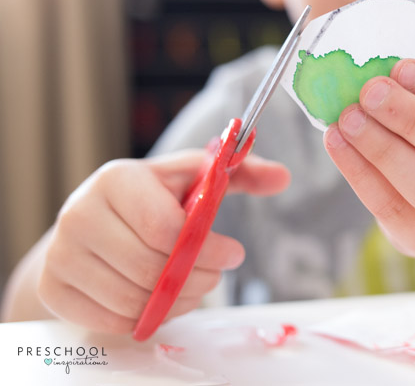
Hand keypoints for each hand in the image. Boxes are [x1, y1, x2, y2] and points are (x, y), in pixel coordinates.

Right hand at [38, 151, 289, 332]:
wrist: (89, 225)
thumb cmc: (152, 199)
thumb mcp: (193, 177)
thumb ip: (241, 173)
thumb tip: (283, 176)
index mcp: (116, 179)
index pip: (165, 226)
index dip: (208, 248)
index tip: (234, 253)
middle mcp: (79, 213)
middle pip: (151, 268)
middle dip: (198, 278)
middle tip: (215, 274)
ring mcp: (61, 253)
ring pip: (133, 299)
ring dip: (176, 301)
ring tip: (191, 285)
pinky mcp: (52, 288)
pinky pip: (112, 320)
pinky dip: (145, 317)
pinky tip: (160, 299)